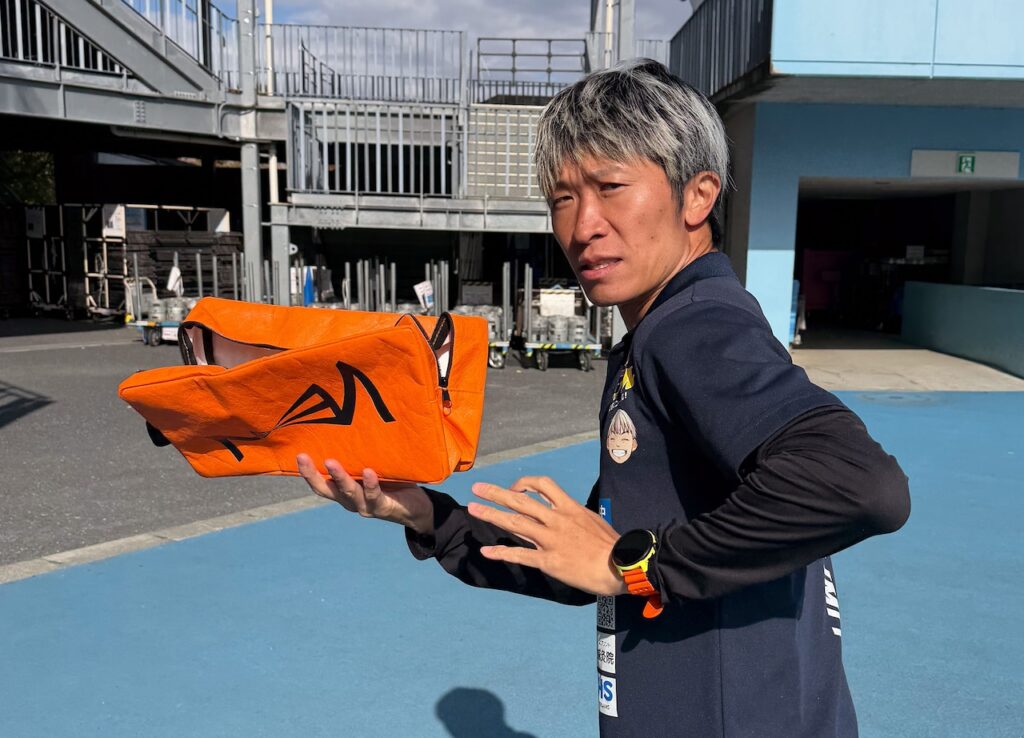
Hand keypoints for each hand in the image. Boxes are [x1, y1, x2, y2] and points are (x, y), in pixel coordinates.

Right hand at [296, 453, 434, 534]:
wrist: (417, 508)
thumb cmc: (392, 483)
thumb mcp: (373, 467)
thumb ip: (362, 456)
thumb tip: (354, 423)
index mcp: (344, 491)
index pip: (320, 483)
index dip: (307, 471)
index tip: (296, 453)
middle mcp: (350, 500)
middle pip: (325, 490)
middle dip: (312, 474)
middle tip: (302, 457)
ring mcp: (365, 506)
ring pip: (348, 492)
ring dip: (339, 477)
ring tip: (331, 462)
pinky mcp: (382, 508)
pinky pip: (374, 496)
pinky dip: (370, 484)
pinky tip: (369, 472)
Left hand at [468, 475, 626, 596]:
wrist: (620, 566)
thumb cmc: (610, 545)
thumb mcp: (591, 520)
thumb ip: (573, 515)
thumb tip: (563, 512)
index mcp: (568, 508)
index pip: (542, 484)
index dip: (524, 483)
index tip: (514, 489)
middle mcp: (556, 520)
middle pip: (521, 500)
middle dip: (496, 493)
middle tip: (476, 488)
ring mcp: (551, 540)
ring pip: (515, 523)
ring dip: (491, 515)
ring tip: (472, 509)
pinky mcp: (549, 561)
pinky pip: (520, 554)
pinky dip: (501, 552)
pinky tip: (486, 551)